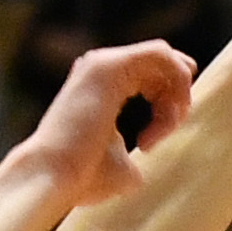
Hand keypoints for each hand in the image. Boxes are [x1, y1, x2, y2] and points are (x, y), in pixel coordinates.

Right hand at [17, 40, 198, 207]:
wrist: (53, 177)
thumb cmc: (83, 177)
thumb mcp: (122, 164)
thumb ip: (138, 151)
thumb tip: (142, 168)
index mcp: (102, 88)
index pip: (150, 79)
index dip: (166, 109)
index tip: (149, 145)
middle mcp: (99, 70)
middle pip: (160, 68)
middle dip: (176, 99)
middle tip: (168, 130)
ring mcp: (101, 64)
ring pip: (163, 58)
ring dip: (178, 90)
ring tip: (170, 121)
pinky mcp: (108, 65)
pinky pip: (160, 53)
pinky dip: (177, 77)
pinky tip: (174, 106)